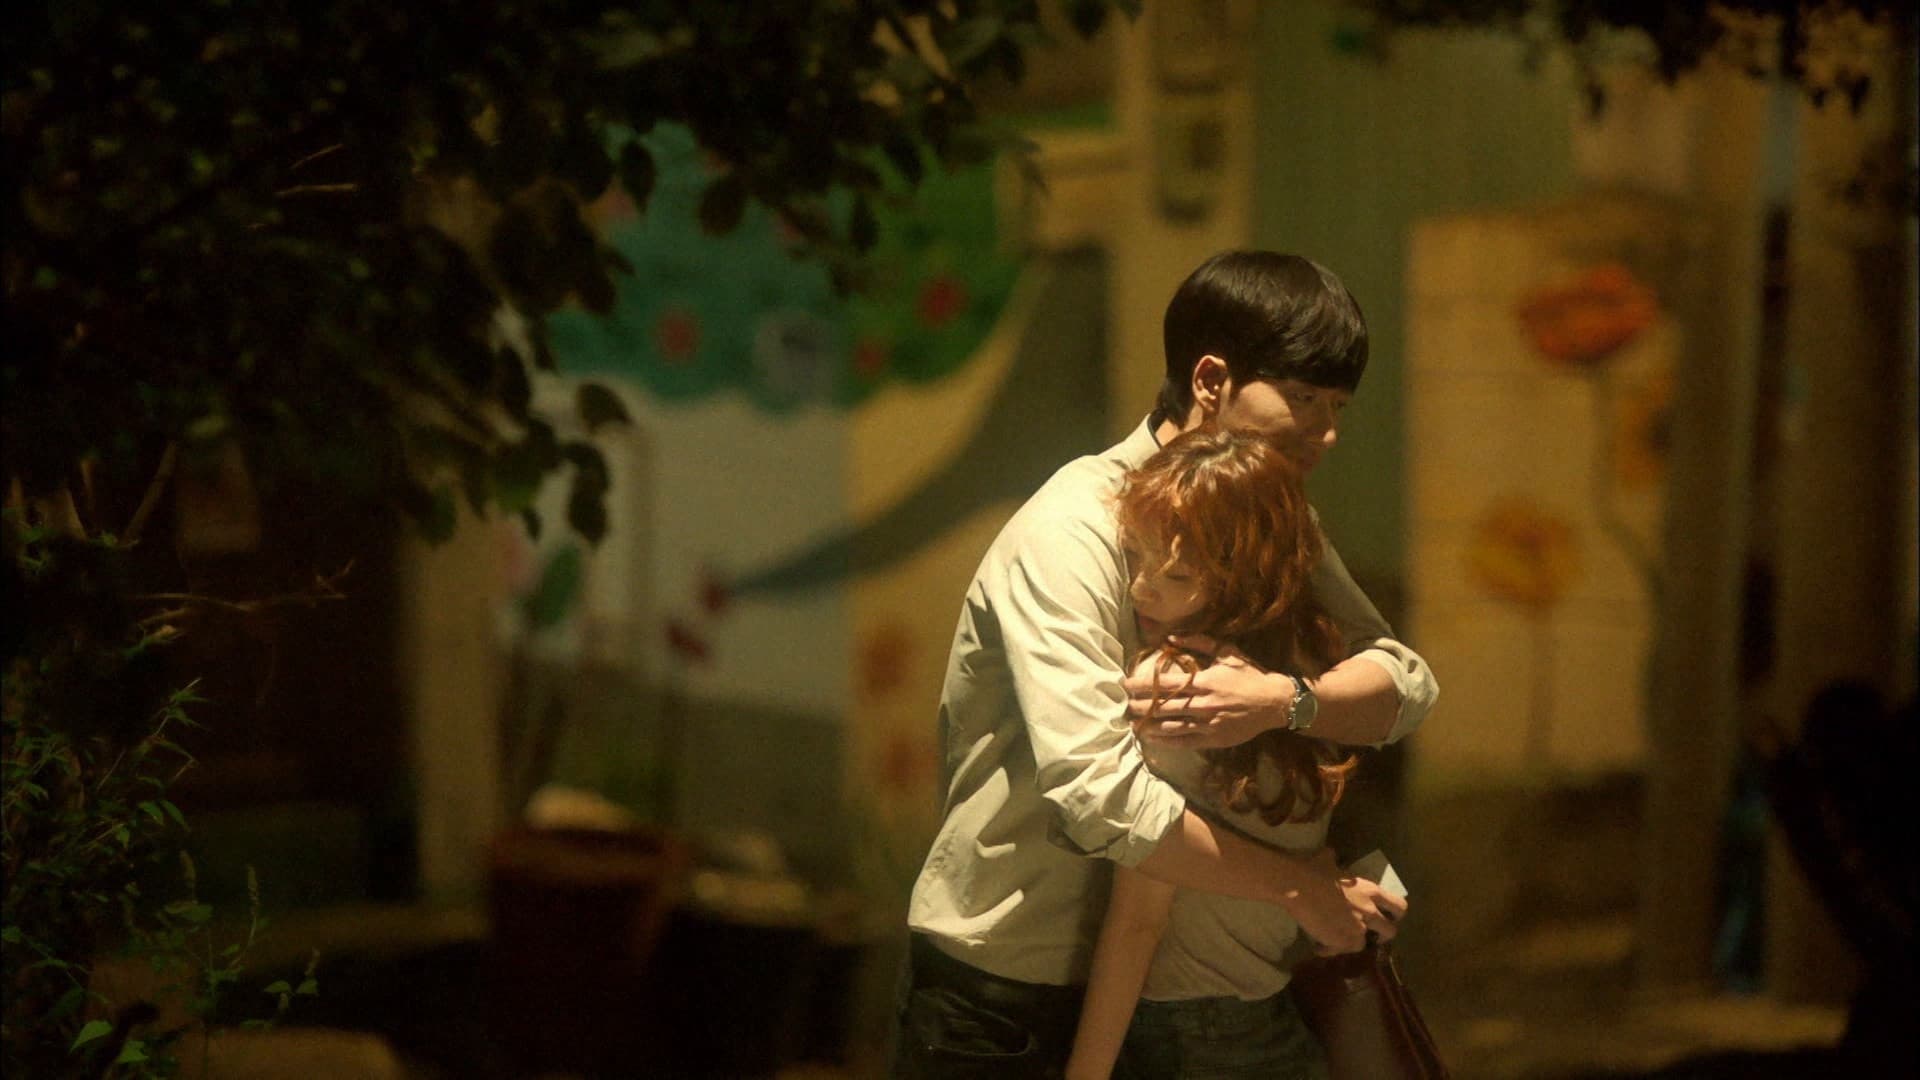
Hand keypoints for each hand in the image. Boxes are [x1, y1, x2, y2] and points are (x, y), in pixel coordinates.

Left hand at [1126, 635, 1290, 748]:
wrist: (1275, 702)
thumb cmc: (1250, 674)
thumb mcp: (1227, 652)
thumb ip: (1198, 642)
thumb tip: (1170, 638)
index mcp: (1205, 681)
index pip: (1165, 685)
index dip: (1142, 685)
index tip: (1125, 684)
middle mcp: (1204, 704)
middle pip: (1163, 707)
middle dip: (1140, 707)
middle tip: (1122, 706)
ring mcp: (1208, 724)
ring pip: (1171, 726)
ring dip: (1149, 726)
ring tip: (1131, 724)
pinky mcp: (1214, 739)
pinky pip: (1185, 742)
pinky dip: (1166, 741)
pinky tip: (1152, 739)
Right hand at [1284, 850, 1408, 955]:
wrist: (1298, 886)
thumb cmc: (1314, 869)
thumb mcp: (1329, 860)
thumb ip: (1335, 861)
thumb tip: (1331, 854)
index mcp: (1370, 891)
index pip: (1399, 906)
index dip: (1395, 914)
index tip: (1387, 917)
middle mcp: (1369, 912)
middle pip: (1389, 931)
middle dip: (1381, 935)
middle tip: (1368, 934)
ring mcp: (1356, 929)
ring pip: (1363, 944)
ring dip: (1352, 942)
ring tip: (1337, 940)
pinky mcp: (1340, 941)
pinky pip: (1340, 951)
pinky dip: (1330, 950)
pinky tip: (1319, 946)